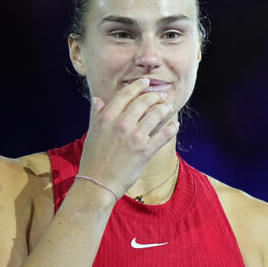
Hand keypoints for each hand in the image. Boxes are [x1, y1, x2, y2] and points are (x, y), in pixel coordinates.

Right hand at [76, 78, 178, 198]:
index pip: (126, 94)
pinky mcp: (145, 151)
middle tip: (161, 95)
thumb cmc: (93, 159)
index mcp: (106, 117)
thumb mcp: (92, 133)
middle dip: (155, 95)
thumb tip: (98, 99)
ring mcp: (134, 137)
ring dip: (165, 108)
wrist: (97, 183)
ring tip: (169, 107)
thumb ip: (96, 114)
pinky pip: (164, 135)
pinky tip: (175, 125)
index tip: (146, 83)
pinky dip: (172, 128)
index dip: (138, 86)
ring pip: (156, 114)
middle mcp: (121, 124)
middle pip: (144, 101)